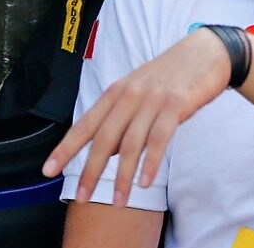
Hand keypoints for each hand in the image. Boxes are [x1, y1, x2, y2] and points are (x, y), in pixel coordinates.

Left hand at [41, 28, 230, 204]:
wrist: (205, 53)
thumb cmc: (169, 77)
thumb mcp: (138, 93)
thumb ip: (121, 120)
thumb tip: (109, 153)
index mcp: (114, 93)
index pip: (83, 125)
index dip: (65, 149)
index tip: (48, 169)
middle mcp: (128, 96)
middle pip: (103, 139)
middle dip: (89, 171)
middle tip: (80, 196)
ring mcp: (152, 100)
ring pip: (130, 143)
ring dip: (122, 176)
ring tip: (117, 201)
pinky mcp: (175, 105)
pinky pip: (159, 139)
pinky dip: (150, 163)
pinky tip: (145, 182)